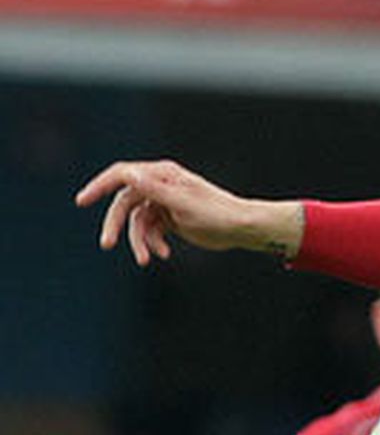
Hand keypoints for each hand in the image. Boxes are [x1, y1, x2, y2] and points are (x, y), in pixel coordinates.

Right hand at [74, 159, 302, 265]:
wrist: (241, 228)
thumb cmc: (217, 213)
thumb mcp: (184, 204)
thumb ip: (155, 190)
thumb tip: (129, 174)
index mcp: (163, 174)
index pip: (122, 174)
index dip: (99, 186)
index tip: (82, 201)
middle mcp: (160, 185)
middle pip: (124, 203)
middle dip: (116, 225)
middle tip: (107, 244)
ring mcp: (163, 202)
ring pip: (136, 222)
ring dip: (139, 241)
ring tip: (147, 259)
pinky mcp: (169, 218)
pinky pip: (149, 231)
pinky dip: (153, 243)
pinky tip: (164, 254)